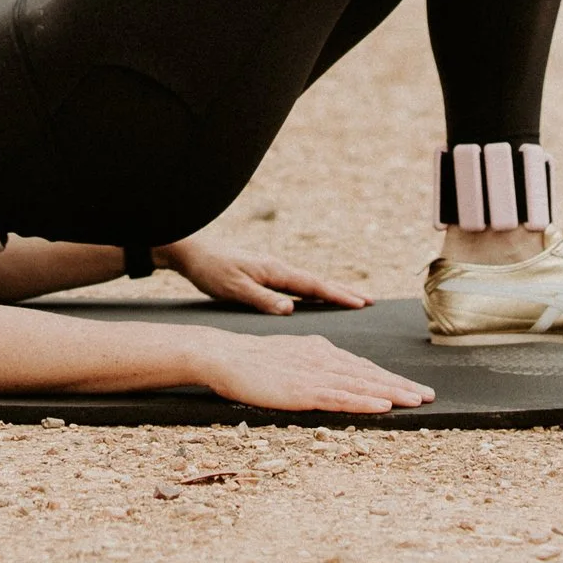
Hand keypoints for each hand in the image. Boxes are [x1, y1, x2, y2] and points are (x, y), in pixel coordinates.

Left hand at [155, 233, 368, 314]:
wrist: (193, 253)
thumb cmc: (212, 271)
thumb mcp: (234, 289)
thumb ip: (262, 299)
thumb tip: (290, 309)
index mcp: (275, 270)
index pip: (312, 286)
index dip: (337, 295)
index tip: (361, 303)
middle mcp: (278, 268)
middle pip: (317, 283)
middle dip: (342, 292)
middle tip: (369, 302)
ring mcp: (272, 271)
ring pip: (308, 284)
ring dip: (330, 292)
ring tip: (351, 300)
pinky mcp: (265, 276)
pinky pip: (296, 286)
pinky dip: (313, 293)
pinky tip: (315, 300)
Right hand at [191, 328, 431, 415]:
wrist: (224, 355)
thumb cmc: (253, 361)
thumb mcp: (291, 357)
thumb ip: (314, 365)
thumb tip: (334, 374)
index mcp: (321, 350)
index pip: (362, 366)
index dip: (390, 378)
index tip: (413, 387)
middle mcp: (323, 359)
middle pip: (369, 374)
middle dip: (401, 385)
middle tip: (430, 396)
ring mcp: (314, 374)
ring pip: (361, 385)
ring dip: (391, 393)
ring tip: (417, 400)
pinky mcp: (303, 391)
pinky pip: (340, 398)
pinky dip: (364, 402)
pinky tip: (382, 406)